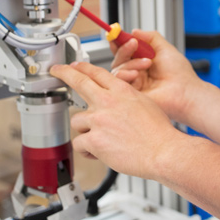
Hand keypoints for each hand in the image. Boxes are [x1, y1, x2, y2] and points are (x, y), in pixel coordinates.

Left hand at [50, 61, 179, 177]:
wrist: (162, 151)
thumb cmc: (159, 133)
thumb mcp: (146, 104)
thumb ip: (126, 99)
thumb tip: (117, 100)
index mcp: (122, 91)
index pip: (97, 73)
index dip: (83, 68)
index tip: (74, 66)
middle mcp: (108, 101)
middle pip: (79, 82)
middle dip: (64, 73)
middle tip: (57, 71)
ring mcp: (99, 120)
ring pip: (77, 121)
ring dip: (85, 130)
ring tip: (101, 139)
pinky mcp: (94, 140)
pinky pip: (79, 143)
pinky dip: (87, 151)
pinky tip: (99, 153)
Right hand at [110, 30, 203, 122]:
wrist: (185, 91)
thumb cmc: (180, 74)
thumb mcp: (165, 49)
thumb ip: (151, 37)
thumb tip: (134, 31)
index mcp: (144, 61)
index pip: (126, 52)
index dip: (119, 43)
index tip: (116, 35)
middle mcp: (137, 72)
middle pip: (119, 59)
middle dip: (124, 49)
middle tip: (133, 44)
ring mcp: (134, 83)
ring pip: (118, 69)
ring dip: (130, 63)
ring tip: (147, 63)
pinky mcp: (132, 93)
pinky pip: (119, 81)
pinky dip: (126, 74)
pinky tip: (137, 73)